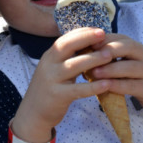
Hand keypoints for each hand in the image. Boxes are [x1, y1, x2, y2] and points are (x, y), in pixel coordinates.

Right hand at [11, 28, 113, 142]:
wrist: (33, 112)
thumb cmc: (50, 87)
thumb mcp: (55, 69)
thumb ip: (68, 58)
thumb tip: (90, 44)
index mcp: (49, 56)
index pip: (66, 38)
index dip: (82, 32)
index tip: (98, 30)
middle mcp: (48, 64)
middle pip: (67, 46)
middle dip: (86, 38)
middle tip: (104, 35)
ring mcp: (52, 80)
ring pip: (74, 65)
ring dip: (93, 59)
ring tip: (109, 56)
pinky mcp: (57, 96)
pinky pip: (78, 89)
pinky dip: (93, 86)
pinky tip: (107, 84)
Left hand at [85, 33, 142, 114]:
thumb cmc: (140, 74)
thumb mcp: (128, 60)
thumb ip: (111, 54)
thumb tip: (82, 51)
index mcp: (135, 46)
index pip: (117, 37)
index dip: (99, 40)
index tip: (82, 45)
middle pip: (125, 47)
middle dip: (106, 50)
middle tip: (87, 55)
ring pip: (128, 67)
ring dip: (110, 69)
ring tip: (93, 73)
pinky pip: (132, 85)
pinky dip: (118, 86)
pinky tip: (105, 87)